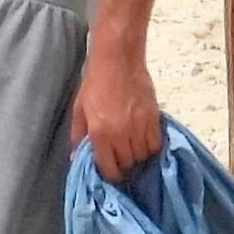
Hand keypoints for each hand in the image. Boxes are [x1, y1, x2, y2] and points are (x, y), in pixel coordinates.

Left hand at [71, 53, 161, 182]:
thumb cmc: (95, 83)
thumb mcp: (79, 109)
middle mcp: (121, 134)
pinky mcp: (153, 118)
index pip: (109, 168)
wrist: (118, 59)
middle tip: (121, 157)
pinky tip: (144, 141)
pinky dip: (150, 146)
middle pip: (128, 163)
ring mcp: (139, 127)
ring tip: (132, 148)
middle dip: (123, 164)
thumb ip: (78, 136)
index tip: (111, 172)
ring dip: (137, 155)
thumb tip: (77, 158)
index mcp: (100, 133)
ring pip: (143, 155)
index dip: (111, 174)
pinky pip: (156, 143)